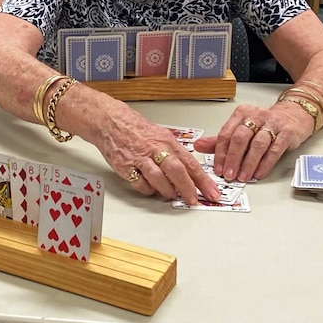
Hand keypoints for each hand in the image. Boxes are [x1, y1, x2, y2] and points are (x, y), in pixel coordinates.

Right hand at [94, 104, 219, 204]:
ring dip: (168, 191)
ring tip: (172, 195)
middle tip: (194, 200)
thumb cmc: (135, 129)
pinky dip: (148, 190)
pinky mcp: (125, 166)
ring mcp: (139, 158)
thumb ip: (174, 152)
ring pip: (158, 179)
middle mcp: (154, 149)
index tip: (212, 191)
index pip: (190, 162)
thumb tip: (189, 170)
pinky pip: (140, 184)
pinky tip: (151, 189)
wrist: (110, 122)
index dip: (203, 180)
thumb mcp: (160, 134)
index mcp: (166, 141)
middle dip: (188, 188)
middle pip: (176, 171)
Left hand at [193, 102, 314, 181]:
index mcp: (241, 114)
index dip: (220, 153)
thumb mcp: (241, 128)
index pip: (226, 133)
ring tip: (242, 177)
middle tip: (228, 175)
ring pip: (257, 144)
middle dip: (232, 159)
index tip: (218, 169)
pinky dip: (265, 163)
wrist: (294, 114)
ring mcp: (272, 124)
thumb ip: (220, 139)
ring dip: (248, 163)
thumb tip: (198, 146)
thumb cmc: (264, 124)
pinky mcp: (287, 133)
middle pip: (240, 138)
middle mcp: (256, 116)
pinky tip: (259, 173)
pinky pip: (275, 149)